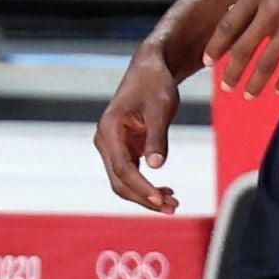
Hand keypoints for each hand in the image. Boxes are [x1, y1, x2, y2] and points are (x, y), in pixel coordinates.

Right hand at [94, 51, 184, 214]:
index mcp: (109, 130)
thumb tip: (156, 167)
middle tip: (173, 208)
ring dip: (146, 195)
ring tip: (173, 204)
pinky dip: (147, 186)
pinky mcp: (123, 149)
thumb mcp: (161, 109)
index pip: (123, 168)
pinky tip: (167, 192)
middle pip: (119, 181)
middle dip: (144, 198)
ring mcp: (112, 147)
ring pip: (124, 181)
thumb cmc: (155, 85)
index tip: (162, 201)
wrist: (150, 70)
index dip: (141, 188)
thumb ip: (157, 137)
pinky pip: (131, 174)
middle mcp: (105, 141)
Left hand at [203, 0, 278, 101]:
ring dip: (254, 83)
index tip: (208, 61)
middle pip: (243, 48)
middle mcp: (271, 9)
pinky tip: (278, 90)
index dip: (216, 46)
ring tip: (248, 95)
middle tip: (225, 87)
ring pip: (266, 62)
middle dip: (232, 72)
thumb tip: (234, 12)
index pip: (228, 25)